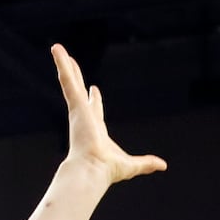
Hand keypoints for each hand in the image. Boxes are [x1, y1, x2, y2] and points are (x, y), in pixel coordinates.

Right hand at [52, 44, 165, 183]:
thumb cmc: (108, 171)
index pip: (94, 110)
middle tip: (72, 64)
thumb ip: (146, 163)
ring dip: (64, 65)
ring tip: (57, 48)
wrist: (92, 170)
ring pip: (70, 82)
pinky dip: (61, 64)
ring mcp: (78, 110)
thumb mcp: (131, 165)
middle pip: (80, 92)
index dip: (94, 100)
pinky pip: (67, 79)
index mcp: (96, 129)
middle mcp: (84, 118)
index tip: (94, 89)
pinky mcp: (75, 104)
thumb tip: (162, 166)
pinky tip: (57, 49)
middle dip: (77, 78)